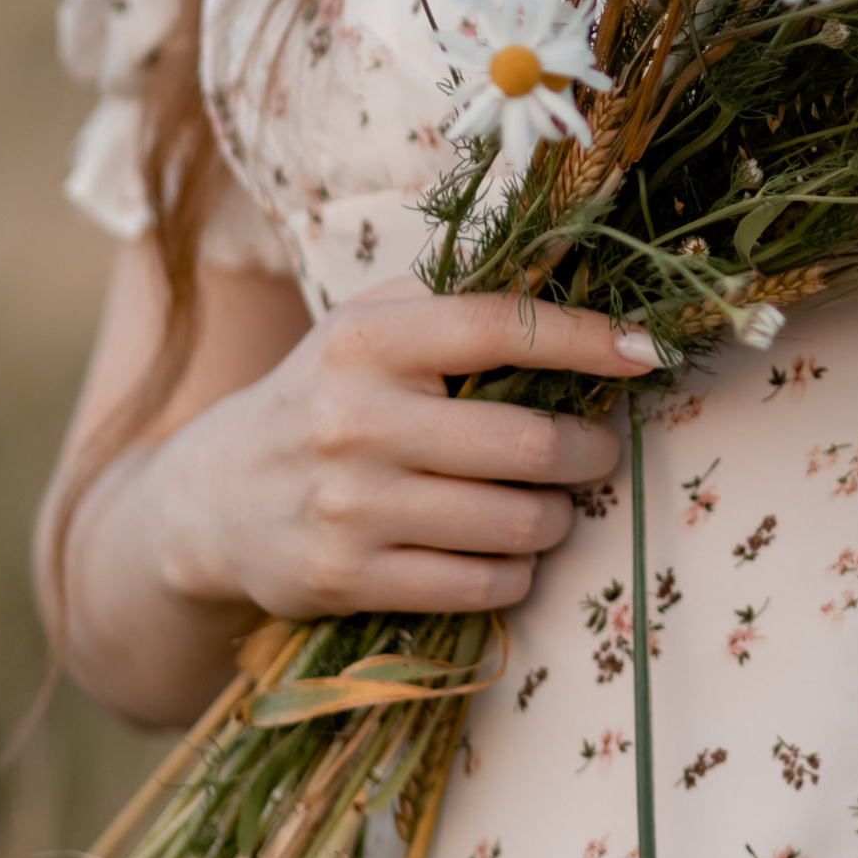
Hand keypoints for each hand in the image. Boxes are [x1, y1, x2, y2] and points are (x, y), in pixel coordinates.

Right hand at [148, 283, 644, 624]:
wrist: (209, 500)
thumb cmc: (320, 397)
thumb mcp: (364, 327)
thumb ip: (455, 299)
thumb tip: (574, 273)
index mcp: (367, 340)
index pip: (502, 327)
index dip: (588, 339)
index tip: (648, 351)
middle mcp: (356, 419)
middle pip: (527, 443)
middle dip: (590, 451)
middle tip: (598, 452)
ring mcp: (350, 505)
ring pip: (514, 522)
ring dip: (557, 517)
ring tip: (554, 504)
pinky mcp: (345, 578)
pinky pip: (477, 583)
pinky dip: (516, 572)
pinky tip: (511, 553)